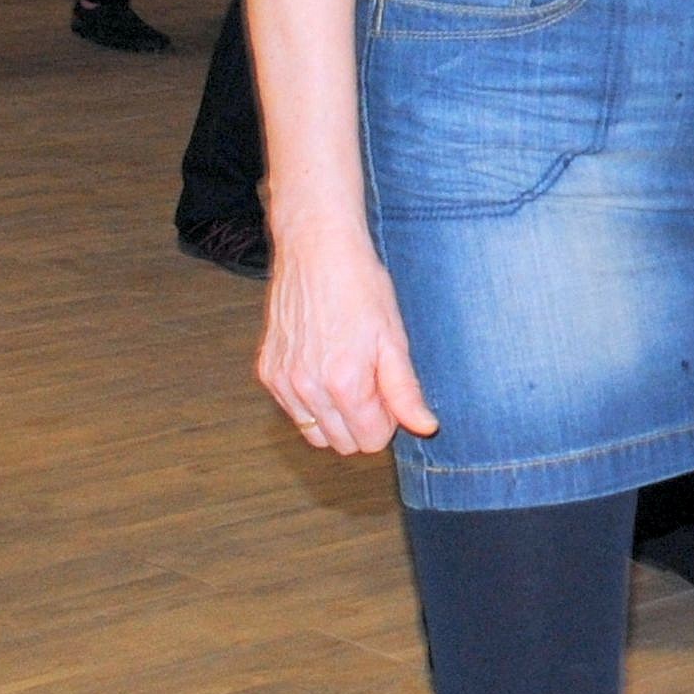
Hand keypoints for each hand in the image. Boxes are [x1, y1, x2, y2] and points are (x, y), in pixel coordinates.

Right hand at [258, 223, 437, 455]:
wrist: (316, 249)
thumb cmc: (359, 286)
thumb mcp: (393, 338)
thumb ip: (405, 391)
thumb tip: (425, 428)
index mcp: (344, 383)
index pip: (370, 441)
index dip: (386, 420)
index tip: (386, 390)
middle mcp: (308, 388)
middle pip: (342, 444)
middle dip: (361, 421)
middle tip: (369, 380)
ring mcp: (283, 381)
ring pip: (314, 433)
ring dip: (334, 416)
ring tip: (345, 374)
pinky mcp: (268, 371)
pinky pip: (292, 410)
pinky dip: (310, 400)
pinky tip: (322, 365)